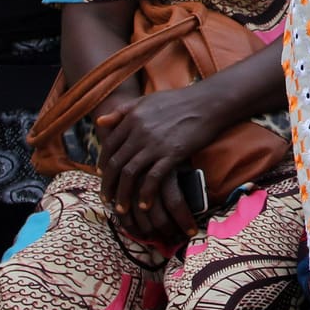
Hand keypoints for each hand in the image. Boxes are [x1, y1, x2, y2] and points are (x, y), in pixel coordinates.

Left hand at [97, 84, 234, 241]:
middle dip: (108, 184)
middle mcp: (139, 131)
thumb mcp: (147, 100)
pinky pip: (153, 179)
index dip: (102, 162)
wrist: (209, 103)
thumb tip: (99, 121)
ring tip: (121, 209)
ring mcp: (155, 144)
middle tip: (106, 198)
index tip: (101, 175)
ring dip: (122, 194)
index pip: (109, 145)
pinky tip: (144, 205)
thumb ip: (122, 111)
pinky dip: (145, 194)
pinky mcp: (172, 154)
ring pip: (129, 174)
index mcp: (132, 117)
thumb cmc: (180, 100)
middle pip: (115, 163)